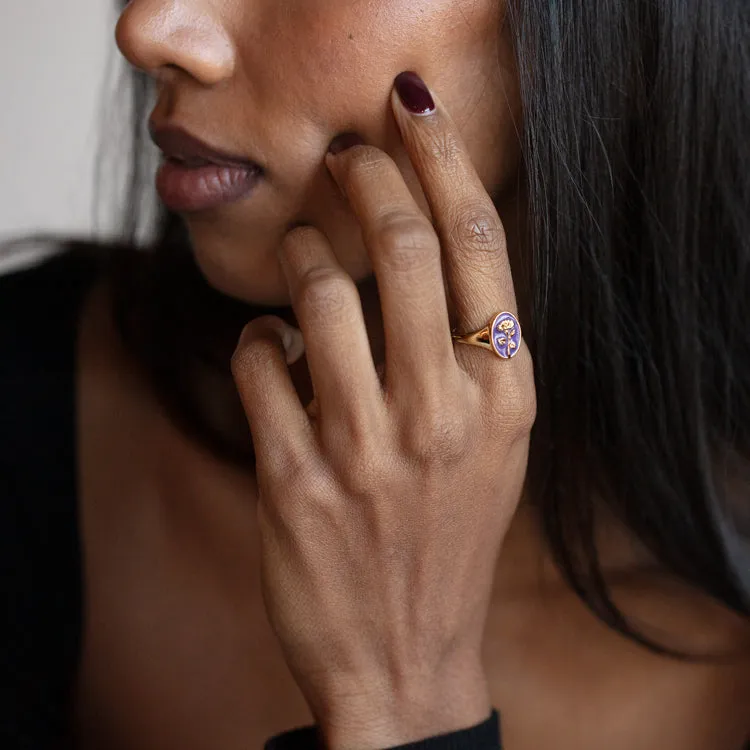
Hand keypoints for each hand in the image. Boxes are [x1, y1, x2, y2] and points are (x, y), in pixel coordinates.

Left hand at [231, 71, 535, 748]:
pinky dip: (256, 339)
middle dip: (366, 178)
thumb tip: (419, 252)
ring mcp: (365, 448)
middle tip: (346, 159)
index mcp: (503, 397)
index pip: (478, 245)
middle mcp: (442, 413)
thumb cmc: (449, 539)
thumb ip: (471, 354)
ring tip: (301, 254)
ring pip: (316, 296)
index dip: (442, 160)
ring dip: (300, 256)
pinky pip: (258, 363)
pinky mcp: (294, 480)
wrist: (406, 660)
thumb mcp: (494, 447)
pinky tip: (269, 349)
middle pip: (399, 248)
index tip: (410, 113)